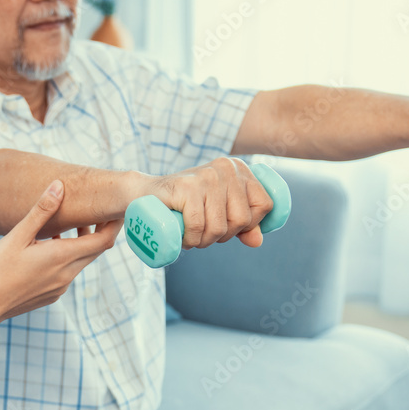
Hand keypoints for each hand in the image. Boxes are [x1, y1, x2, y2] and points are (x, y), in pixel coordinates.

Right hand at [0, 181, 120, 321]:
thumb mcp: (17, 236)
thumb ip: (41, 211)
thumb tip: (59, 186)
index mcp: (62, 257)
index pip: (103, 240)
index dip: (114, 224)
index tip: (114, 210)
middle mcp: (67, 274)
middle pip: (95, 250)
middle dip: (97, 230)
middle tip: (92, 212)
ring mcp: (60, 287)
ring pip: (81, 261)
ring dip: (79, 243)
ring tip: (65, 227)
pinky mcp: (52, 295)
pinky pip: (68, 273)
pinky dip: (66, 258)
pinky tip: (47, 249)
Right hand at [150, 157, 273, 248]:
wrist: (144, 194)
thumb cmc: (183, 204)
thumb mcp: (218, 211)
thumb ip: (243, 224)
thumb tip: (258, 241)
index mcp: (239, 169)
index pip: (264, 204)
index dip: (250, 224)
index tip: (229, 227)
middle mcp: (226, 168)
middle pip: (242, 219)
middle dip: (223, 236)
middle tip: (204, 233)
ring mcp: (207, 176)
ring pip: (220, 226)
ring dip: (204, 241)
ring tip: (191, 236)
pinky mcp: (187, 188)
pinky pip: (199, 226)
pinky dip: (191, 239)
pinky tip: (183, 238)